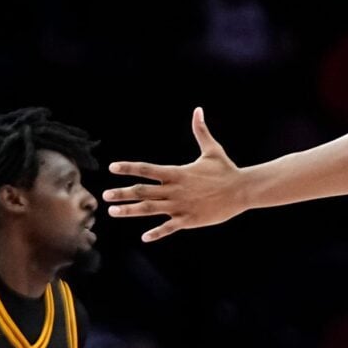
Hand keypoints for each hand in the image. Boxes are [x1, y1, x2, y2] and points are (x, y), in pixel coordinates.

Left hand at [105, 108, 247, 242]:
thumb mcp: (212, 149)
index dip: (129, 168)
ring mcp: (181, 206)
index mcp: (177, 173)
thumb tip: (198, 110)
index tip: (112, 167)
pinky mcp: (190, 220)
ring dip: (130, 211)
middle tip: (104, 195)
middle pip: (143, 191)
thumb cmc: (226, 170)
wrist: (243, 190)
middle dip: (122, 193)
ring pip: (150, 210)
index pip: (147, 169)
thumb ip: (200, 131)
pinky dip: (157, 233)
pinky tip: (144, 237)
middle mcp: (175, 190)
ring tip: (113, 211)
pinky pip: (169, 227)